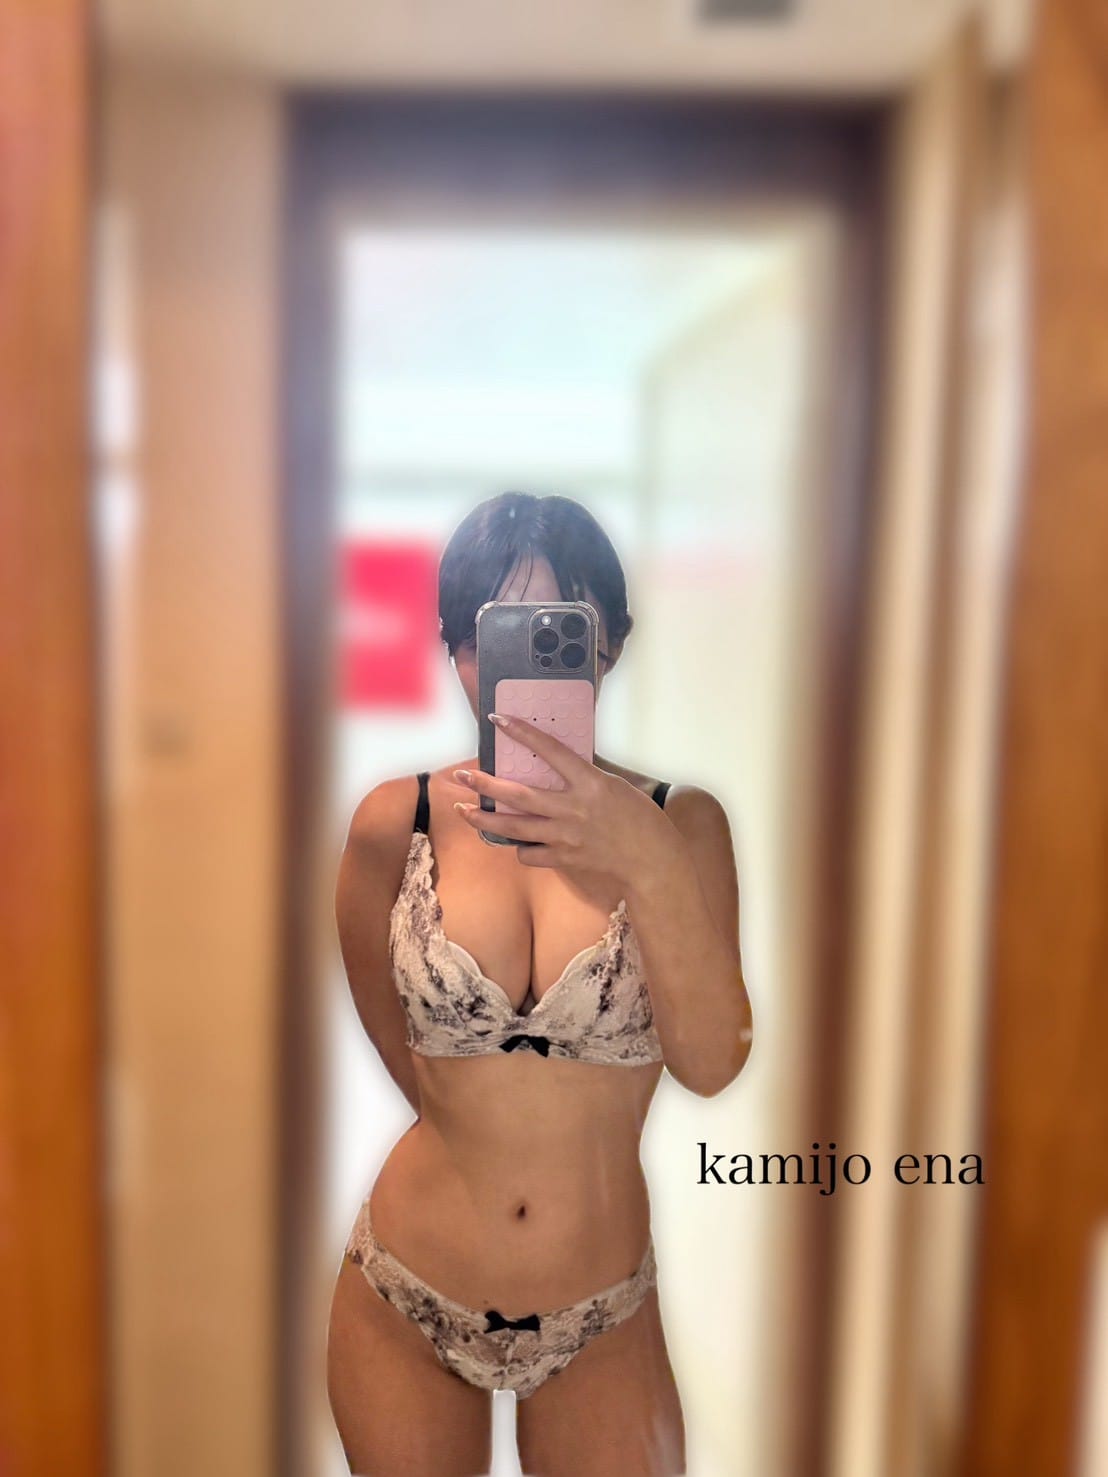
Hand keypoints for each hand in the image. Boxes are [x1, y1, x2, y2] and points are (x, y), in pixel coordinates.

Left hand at [450, 712, 672, 891]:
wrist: (653, 860)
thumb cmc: (640, 820)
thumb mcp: (614, 788)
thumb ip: (584, 779)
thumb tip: (558, 766)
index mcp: (589, 783)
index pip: (549, 751)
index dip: (521, 733)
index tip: (498, 720)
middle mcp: (572, 809)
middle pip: (518, 795)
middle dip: (485, 784)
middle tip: (461, 775)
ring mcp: (565, 836)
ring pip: (514, 828)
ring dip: (484, 819)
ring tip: (464, 811)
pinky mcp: (564, 859)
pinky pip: (529, 854)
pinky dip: (520, 847)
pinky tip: (514, 842)